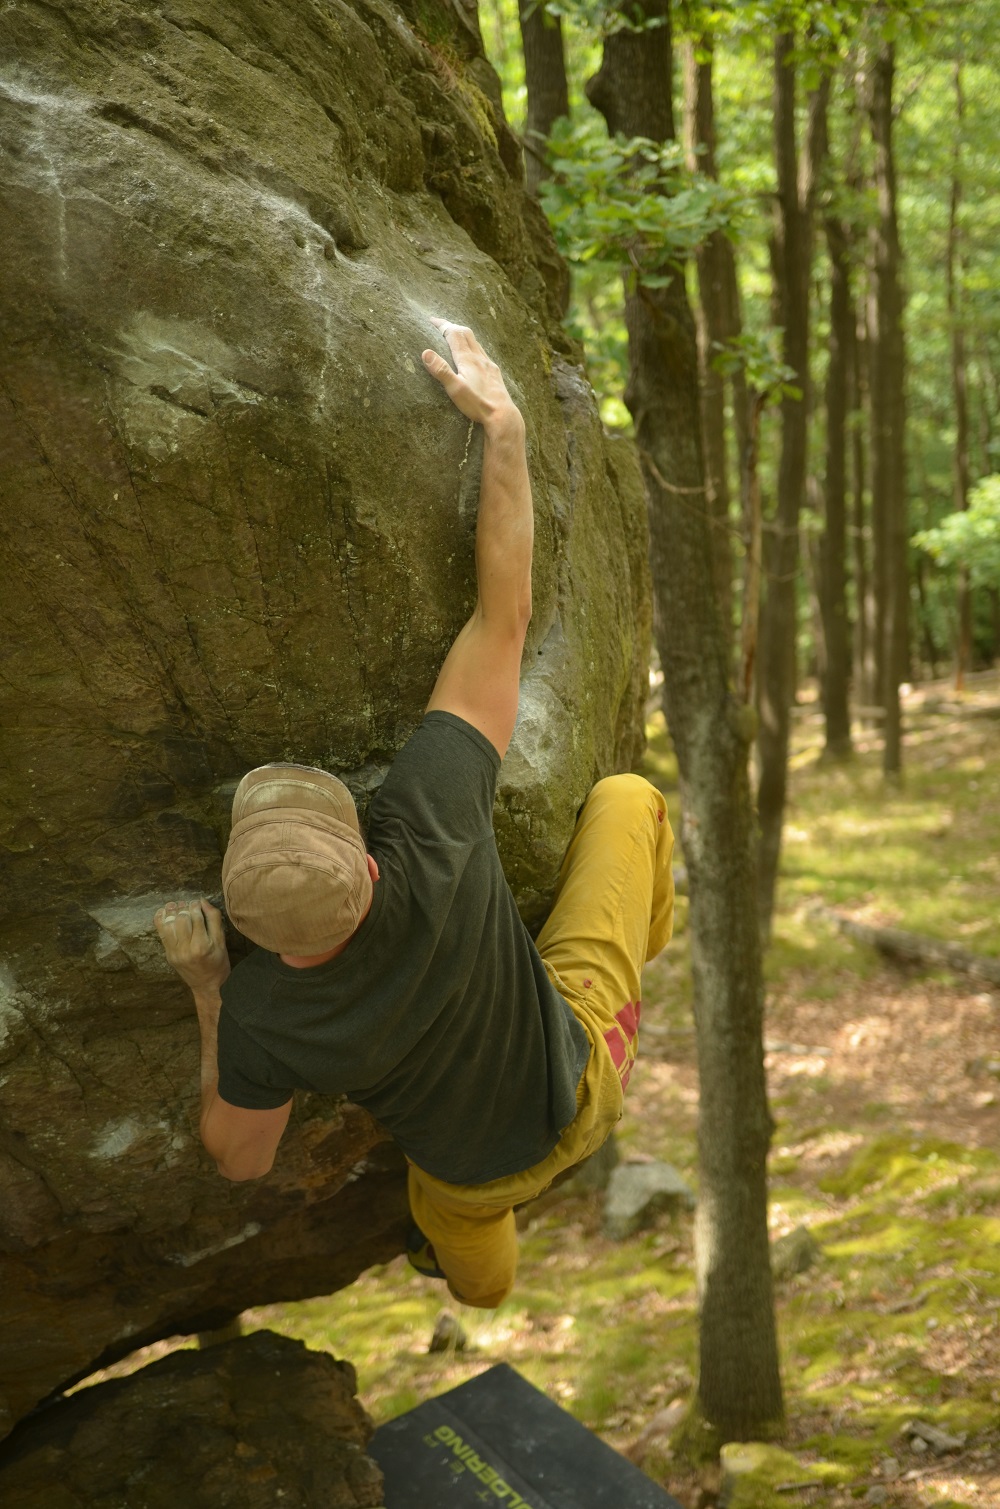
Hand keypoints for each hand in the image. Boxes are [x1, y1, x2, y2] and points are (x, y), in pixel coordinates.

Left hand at [154, 899, 230, 995]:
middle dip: (184, 907)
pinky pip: (161, 934)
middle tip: (187, 903)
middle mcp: (186, 949)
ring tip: (175, 905)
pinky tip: (164, 912)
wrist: (208, 986)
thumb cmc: (218, 963)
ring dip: (171, 912)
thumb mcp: (221, 942)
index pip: (196, 917)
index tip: (197, 901)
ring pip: (169, 925)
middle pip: (181, 919)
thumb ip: (214, 920)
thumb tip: (203, 901)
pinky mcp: (169, 955)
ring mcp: (175, 953)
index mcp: (202, 945)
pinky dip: (160, 921)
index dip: (196, 906)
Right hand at [421, 320, 522, 434]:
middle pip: (465, 333)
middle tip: (440, 325)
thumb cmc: (478, 404)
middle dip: (452, 326)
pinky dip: (473, 346)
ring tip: (454, 336)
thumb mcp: (455, 389)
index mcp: (468, 359)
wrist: (502, 414)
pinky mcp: (494, 372)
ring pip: (475, 342)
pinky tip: (473, 354)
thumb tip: (426, 352)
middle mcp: (479, 358)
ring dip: (463, 335)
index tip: (431, 320)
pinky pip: (482, 352)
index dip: (442, 325)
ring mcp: (488, 364)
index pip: (454, 334)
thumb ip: (441, 370)